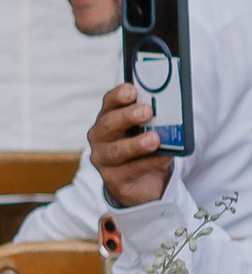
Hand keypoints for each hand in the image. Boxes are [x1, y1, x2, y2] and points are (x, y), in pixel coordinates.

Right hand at [89, 77, 173, 207]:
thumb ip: (155, 119)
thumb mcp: (148, 130)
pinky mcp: (114, 180)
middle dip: (127, 116)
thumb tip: (173, 110)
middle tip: (147, 111)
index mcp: (108, 118)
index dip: (119, 95)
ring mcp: (104, 159)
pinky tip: (164, 157)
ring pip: (117, 150)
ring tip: (154, 139)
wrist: (144, 183)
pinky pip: (131, 170)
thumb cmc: (145, 149)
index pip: (109, 102)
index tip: (133, 90)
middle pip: (109, 124)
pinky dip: (150, 163)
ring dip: (136, 143)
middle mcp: (101, 137)